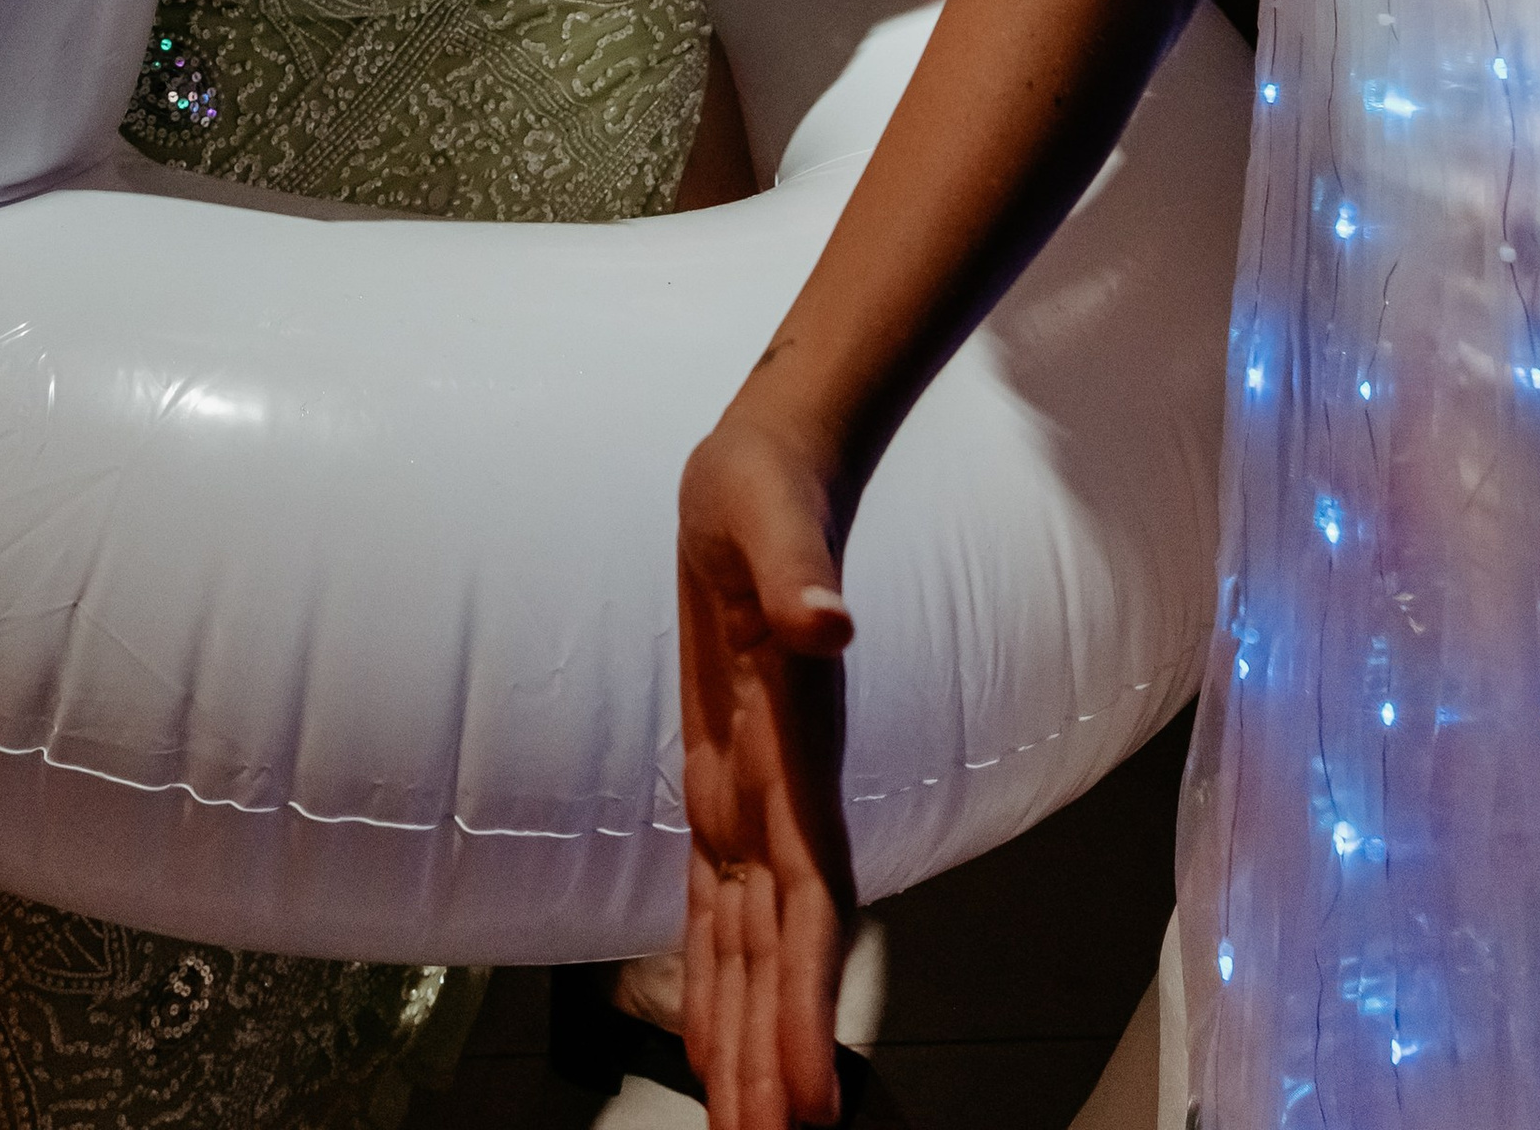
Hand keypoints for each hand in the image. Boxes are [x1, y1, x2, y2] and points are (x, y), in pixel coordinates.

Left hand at [679, 400, 858, 1129]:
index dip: (810, 998)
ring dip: (751, 1038)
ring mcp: (753, 797)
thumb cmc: (771, 495)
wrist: (768, 472)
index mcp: (794, 752)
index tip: (814, 1094)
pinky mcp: (721, 785)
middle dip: (779, 1053)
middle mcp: (780, 794)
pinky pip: (716, 905)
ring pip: (750, 946)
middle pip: (781, 952)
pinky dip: (717, 979)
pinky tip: (714, 1043)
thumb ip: (802, 574)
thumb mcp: (776, 518)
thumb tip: (824, 620)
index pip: (810, 901)